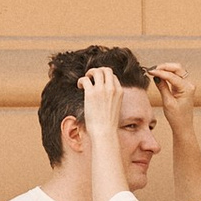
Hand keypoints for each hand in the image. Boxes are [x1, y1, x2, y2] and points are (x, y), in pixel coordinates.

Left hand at [80, 64, 123, 182]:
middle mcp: (111, 88)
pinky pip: (85, 79)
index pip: (113, 76)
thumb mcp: (115, 109)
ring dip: (89, 73)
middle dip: (98, 70)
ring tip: (86, 80)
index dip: (105, 76)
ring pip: (96, 71)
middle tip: (91, 77)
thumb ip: (112, 100)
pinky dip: (81, 80)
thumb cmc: (109, 124)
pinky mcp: (91, 93)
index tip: (99, 82)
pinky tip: (80, 87)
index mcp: (119, 92)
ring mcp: (101, 90)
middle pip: (106, 69)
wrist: (104, 131)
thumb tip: (106, 100)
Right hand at [151, 61, 195, 126]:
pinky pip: (176, 76)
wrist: (183, 125)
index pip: (172, 76)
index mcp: (187, 88)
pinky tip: (159, 75)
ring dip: (166, 69)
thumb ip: (162, 87)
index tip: (150, 71)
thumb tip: (156, 76)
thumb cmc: (177, 117)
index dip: (160, 73)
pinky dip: (168, 74)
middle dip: (164, 67)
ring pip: (177, 70)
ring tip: (154, 71)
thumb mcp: (168, 102)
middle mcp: (189, 84)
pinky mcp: (183, 86)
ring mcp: (187, 84)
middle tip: (153, 69)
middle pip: (177, 68)